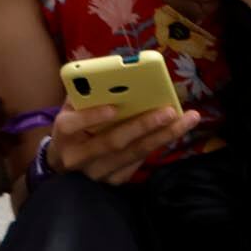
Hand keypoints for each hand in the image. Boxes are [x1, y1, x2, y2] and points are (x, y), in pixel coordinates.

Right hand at [44, 101, 196, 186]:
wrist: (63, 163)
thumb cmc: (74, 126)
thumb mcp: (73, 108)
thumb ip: (86, 90)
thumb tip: (108, 69)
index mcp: (64, 133)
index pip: (70, 125)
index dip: (91, 116)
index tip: (114, 107)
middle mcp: (76, 157)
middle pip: (111, 142)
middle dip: (142, 126)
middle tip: (169, 111)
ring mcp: (94, 173)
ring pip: (131, 155)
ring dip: (162, 136)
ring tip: (187, 119)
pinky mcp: (110, 182)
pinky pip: (137, 163)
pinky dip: (157, 145)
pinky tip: (175, 131)